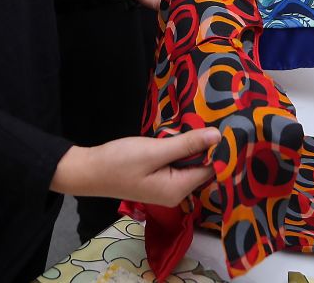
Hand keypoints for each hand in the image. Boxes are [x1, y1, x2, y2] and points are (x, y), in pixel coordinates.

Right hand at [50, 127, 220, 205]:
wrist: (89, 171)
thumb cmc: (120, 162)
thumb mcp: (155, 150)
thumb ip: (187, 144)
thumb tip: (219, 137)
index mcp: (178, 189)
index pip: (211, 169)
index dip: (218, 149)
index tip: (223, 126)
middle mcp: (177, 194)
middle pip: (201, 167)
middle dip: (204, 146)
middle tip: (210, 118)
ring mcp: (167, 188)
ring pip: (189, 164)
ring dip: (191, 146)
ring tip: (198, 122)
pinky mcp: (158, 181)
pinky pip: (177, 165)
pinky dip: (179, 150)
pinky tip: (180, 135)